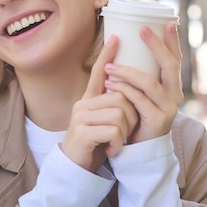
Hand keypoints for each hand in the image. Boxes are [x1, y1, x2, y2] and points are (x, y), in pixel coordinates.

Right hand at [61, 35, 138, 172]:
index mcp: (89, 100)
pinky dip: (118, 142)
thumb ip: (113, 106)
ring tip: (117, 142)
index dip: (107, 55)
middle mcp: (83, 104)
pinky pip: (114, 129)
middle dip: (131, 116)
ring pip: (120, 113)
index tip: (116, 36)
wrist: (75, 170)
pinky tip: (112, 150)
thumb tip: (129, 89)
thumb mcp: (104, 122)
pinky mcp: (83, 132)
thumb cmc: (94, 145)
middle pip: (120, 96)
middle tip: (126, 132)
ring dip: (125, 131)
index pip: (99, 71)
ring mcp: (81, 117)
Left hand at [103, 22, 182, 143]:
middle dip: (156, 45)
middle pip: (170, 65)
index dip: (173, 41)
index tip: (169, 21)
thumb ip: (138, 77)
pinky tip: (110, 84)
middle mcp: (175, 95)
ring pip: (150, 83)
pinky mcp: (157, 121)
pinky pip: (139, 101)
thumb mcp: (139, 94)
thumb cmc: (136, 116)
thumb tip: (125, 46)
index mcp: (172, 86)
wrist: (139, 149)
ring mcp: (168, 109)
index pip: (175, 59)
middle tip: (142, 29)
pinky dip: (123, 90)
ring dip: (128, 71)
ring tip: (110, 65)